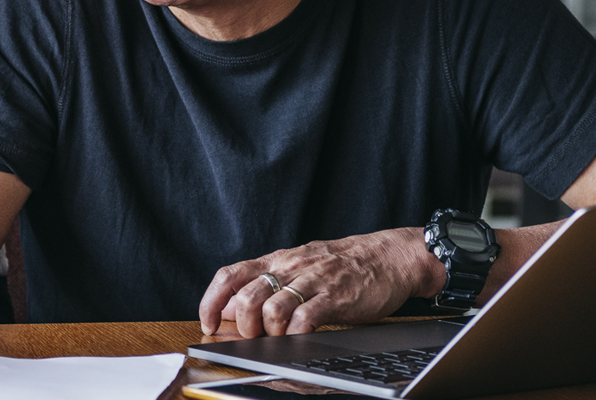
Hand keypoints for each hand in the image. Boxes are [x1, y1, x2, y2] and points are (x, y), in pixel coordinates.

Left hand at [198, 228, 444, 337]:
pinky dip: (296, 333)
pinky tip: (300, 337)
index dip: (212, 300)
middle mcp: (289, 267)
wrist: (387, 257)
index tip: (208, 322)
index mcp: (276, 260)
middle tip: (255, 336)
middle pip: (247, 296)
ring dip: (269, 332)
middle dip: (244, 325)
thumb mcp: (297, 267)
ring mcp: (312, 281)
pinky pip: (305, 317)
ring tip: (279, 338)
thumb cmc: (341, 266)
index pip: (230, 275)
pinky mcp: (335, 296)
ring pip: (272, 308)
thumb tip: (231, 307)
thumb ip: (266, 284)